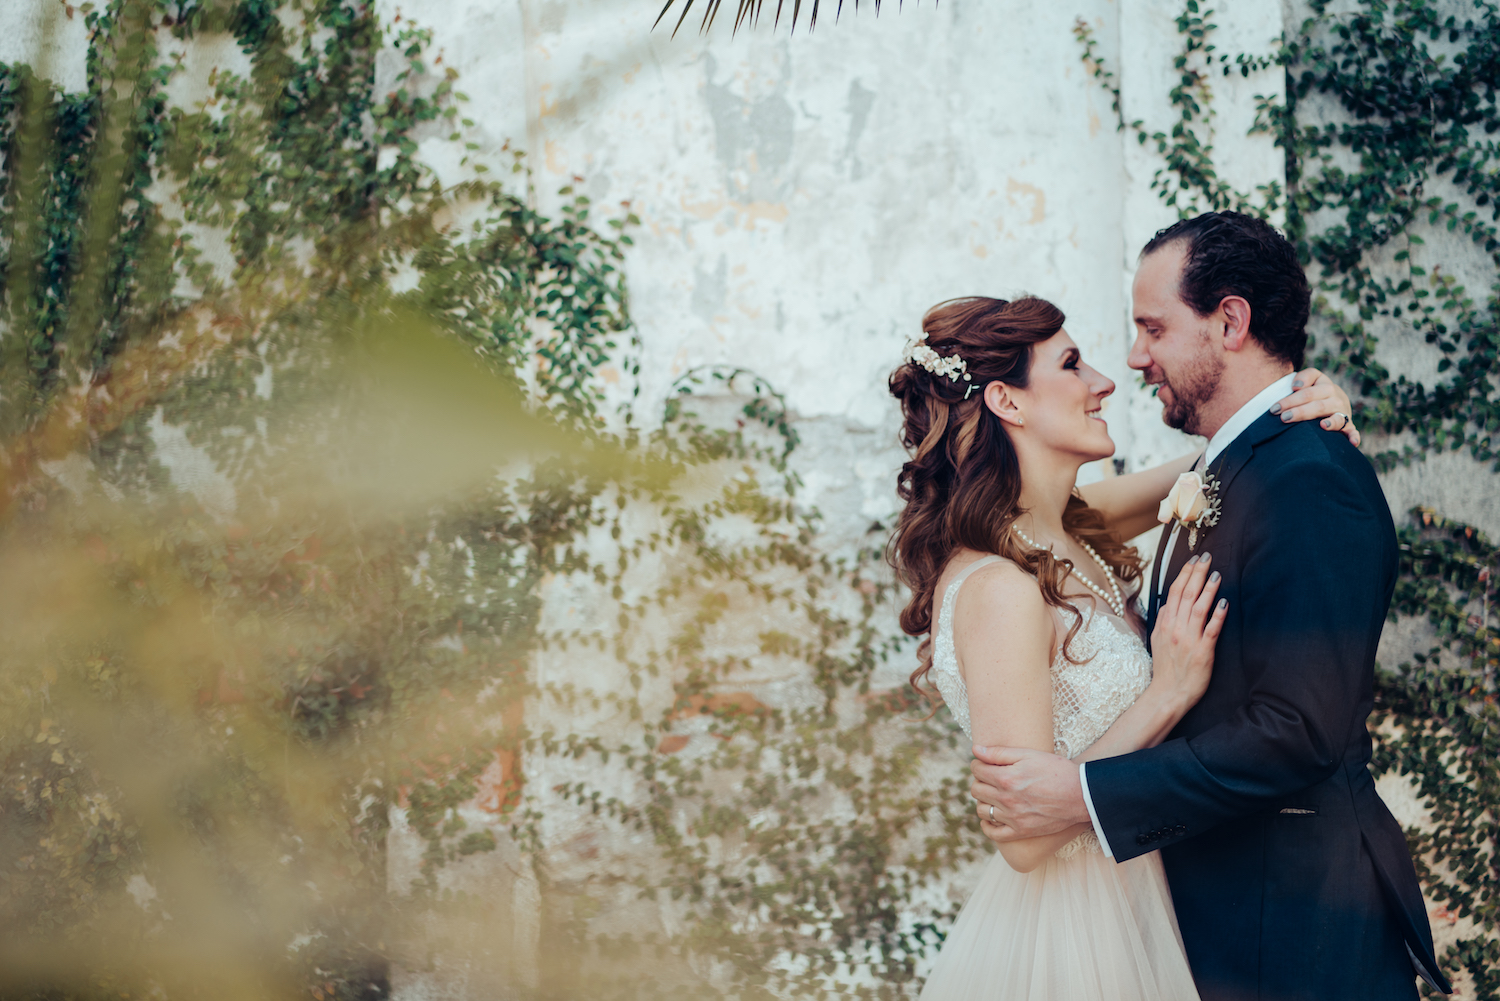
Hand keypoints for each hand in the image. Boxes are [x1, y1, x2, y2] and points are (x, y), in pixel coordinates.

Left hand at [969, 745, 1087, 841]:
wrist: (1081, 795)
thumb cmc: (1057, 770)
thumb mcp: (1028, 754)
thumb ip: (999, 753)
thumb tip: (975, 750)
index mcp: (1007, 778)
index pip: (977, 770)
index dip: (978, 764)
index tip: (985, 763)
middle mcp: (1007, 800)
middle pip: (976, 790)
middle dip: (980, 780)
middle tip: (991, 777)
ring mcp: (1013, 818)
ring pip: (982, 810)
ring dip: (983, 801)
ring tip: (994, 795)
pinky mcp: (1021, 832)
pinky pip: (994, 834)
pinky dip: (988, 826)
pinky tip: (992, 817)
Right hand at [1149, 551, 1227, 709]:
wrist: (1168, 693)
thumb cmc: (1166, 669)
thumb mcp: (1157, 640)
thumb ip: (1164, 620)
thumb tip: (1169, 603)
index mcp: (1165, 624)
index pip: (1174, 592)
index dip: (1185, 573)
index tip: (1194, 559)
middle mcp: (1175, 628)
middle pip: (1186, 595)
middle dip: (1197, 573)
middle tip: (1207, 557)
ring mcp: (1189, 639)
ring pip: (1198, 608)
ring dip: (1208, 589)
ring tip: (1216, 574)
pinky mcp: (1203, 652)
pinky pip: (1211, 629)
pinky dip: (1217, 615)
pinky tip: (1224, 602)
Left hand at [1271, 367, 1360, 446]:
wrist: (1335, 398)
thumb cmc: (1315, 390)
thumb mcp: (1311, 379)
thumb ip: (1303, 378)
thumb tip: (1296, 387)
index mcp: (1325, 386)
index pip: (1307, 392)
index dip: (1290, 400)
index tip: (1274, 409)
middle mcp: (1336, 398)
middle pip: (1319, 406)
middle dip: (1301, 412)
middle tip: (1284, 418)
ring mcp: (1343, 412)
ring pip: (1337, 418)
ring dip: (1330, 423)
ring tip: (1321, 426)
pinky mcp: (1349, 426)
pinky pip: (1353, 431)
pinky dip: (1354, 436)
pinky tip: (1352, 443)